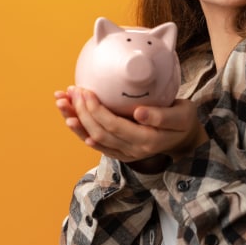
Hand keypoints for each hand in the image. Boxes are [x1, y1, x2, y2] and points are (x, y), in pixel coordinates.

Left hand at [54, 86, 207, 163]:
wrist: (184, 139)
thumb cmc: (183, 120)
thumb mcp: (181, 115)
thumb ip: (161, 116)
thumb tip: (138, 113)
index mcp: (147, 141)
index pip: (114, 126)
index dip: (96, 110)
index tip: (84, 91)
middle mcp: (133, 151)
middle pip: (99, 132)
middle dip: (81, 111)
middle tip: (71, 91)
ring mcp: (125, 154)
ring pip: (94, 139)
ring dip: (75, 121)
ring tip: (61, 103)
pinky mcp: (120, 152)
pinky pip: (96, 143)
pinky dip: (81, 131)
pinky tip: (70, 120)